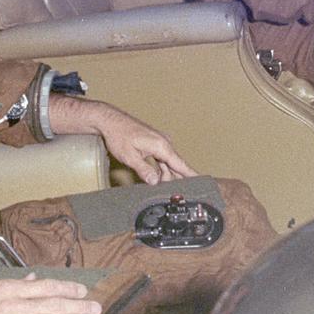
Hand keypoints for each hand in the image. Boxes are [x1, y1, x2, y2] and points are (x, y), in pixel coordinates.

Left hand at [50, 97, 195, 183]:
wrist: (110, 121)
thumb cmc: (119, 136)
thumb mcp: (130, 157)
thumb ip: (144, 171)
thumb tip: (155, 182)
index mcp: (161, 146)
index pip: (181, 164)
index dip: (191, 174)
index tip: (202, 182)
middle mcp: (164, 143)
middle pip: (175, 166)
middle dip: (174, 180)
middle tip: (170, 193)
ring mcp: (159, 142)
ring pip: (168, 163)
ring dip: (165, 175)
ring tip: (159, 187)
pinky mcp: (154, 143)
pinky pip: (162, 159)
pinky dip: (160, 168)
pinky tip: (156, 178)